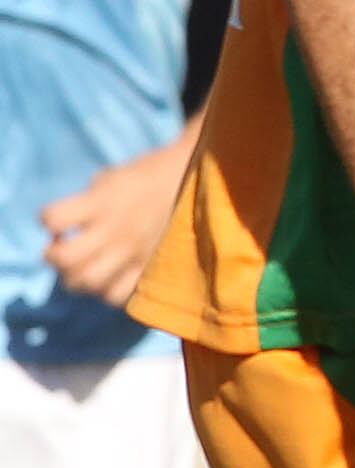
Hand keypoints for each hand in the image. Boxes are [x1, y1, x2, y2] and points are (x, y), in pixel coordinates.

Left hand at [41, 132, 197, 304]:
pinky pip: (118, 294)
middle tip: (62, 251)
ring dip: (77, 278)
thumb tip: (71, 224)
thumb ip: (88, 202)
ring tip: (83, 268)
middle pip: (67, 259)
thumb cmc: (148, 174)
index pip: (55, 218)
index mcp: (101, 202)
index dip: (47, 220)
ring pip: (88, 281)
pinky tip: (109, 279)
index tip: (58, 222)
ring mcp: (132, 252)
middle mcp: (113, 230)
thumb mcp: (110, 178)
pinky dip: (106, 291)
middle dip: (54, 258)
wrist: (194, 180)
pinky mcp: (148, 266)